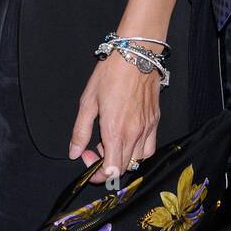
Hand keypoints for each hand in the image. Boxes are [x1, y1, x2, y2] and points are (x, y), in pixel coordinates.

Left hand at [69, 50, 160, 185]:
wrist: (136, 55)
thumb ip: (81, 130)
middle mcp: (134, 134)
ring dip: (122, 158)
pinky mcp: (155, 121)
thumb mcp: (88, 101)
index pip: (111, 170)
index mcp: (115, 131)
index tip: (88, 160)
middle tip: (95, 148)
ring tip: (111, 143)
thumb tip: (74, 151)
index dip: (98, 174)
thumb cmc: (111, 74)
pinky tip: (127, 137)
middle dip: (106, 165)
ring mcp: (147, 128)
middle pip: (123, 168)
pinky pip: (149, 147)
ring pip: (137, 160)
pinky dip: (138, 151)